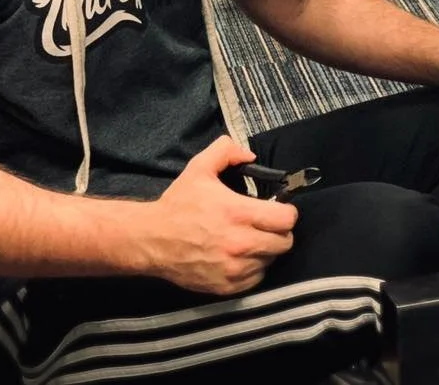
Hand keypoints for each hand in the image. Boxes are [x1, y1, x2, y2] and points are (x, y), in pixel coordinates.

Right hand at [146, 136, 297, 295]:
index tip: (277, 208)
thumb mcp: (200, 167)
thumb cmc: (178, 204)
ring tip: (250, 239)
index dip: (286, 212)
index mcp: (238, 213)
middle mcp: (240, 244)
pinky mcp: (228, 287)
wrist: (152, 240)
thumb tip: (250, 155)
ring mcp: (235, 268)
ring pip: (271, 261)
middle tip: (266, 224)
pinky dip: (253, 267)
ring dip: (266, 249)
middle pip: (285, 242)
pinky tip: (240, 255)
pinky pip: (256, 278)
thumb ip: (226, 151)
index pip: (286, 219)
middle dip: (279, 231)